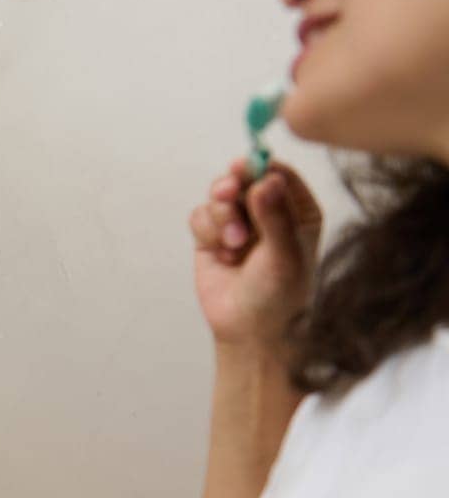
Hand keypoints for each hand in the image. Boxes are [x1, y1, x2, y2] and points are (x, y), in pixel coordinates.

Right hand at [189, 159, 322, 351]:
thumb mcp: (285, 253)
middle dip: (232, 187)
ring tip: (234, 245)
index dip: (259, 167)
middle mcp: (267, 212)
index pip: (277, 174)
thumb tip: (265, 179)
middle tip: (228, 193)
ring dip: (221, 218)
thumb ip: (275, 215)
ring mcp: (238, 224)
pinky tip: (223, 255)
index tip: (245, 167)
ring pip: (217, 198)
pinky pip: (199, 216)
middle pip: (242, 179)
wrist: (251, 330)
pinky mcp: (212, 238)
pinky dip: (208, 232)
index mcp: (297, 210)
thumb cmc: (281, 295)